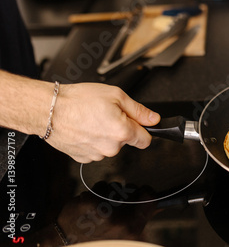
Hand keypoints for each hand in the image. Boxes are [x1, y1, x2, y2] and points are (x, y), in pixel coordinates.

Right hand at [46, 83, 160, 162]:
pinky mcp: (83, 158)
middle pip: (126, 141)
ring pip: (110, 146)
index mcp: (122, 132)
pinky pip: (96, 150)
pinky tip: (84, 128)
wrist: (49, 109)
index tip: (137, 123)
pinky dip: (92, 141)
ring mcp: (96, 155)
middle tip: (107, 114)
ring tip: (92, 119)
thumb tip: (154, 119)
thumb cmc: (78, 100)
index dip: (143, 129)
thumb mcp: (116, 95)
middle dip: (121, 129)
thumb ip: (139, 110)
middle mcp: (111, 148)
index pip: (146, 140)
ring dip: (106, 135)